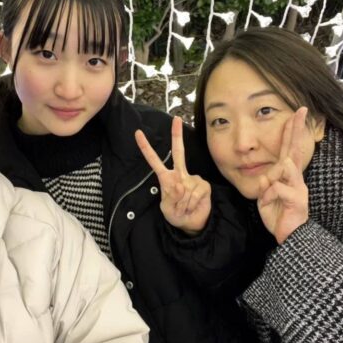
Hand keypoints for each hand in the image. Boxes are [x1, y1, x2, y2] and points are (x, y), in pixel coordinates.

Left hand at [135, 116, 211, 234]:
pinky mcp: (203, 185)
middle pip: (178, 152)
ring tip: (185, 207)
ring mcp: (192, 178)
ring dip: (184, 203)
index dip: (146, 148)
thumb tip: (179, 185)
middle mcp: (180, 174)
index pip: (154, 160)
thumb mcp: (167, 209)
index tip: (138, 133)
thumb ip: (171, 197)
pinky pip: (196, 193)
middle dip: (177, 135)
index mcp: (166, 178)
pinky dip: (193, 203)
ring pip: (186, 188)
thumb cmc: (176, 214)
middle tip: (176, 118)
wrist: (192, 223)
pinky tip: (194, 205)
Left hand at [257, 107, 309, 244]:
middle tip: (301, 110)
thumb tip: (267, 176)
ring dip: (276, 175)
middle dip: (297, 129)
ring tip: (274, 188)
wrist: (290, 237)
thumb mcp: (266, 198)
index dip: (292, 132)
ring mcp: (299, 188)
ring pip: (286, 167)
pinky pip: (276, 187)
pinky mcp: (297, 199)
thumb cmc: (278, 216)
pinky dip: (267, 196)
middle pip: (295, 149)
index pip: (290, 150)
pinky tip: (268, 204)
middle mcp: (296, 179)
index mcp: (288, 177)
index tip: (295, 113)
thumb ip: (266, 185)